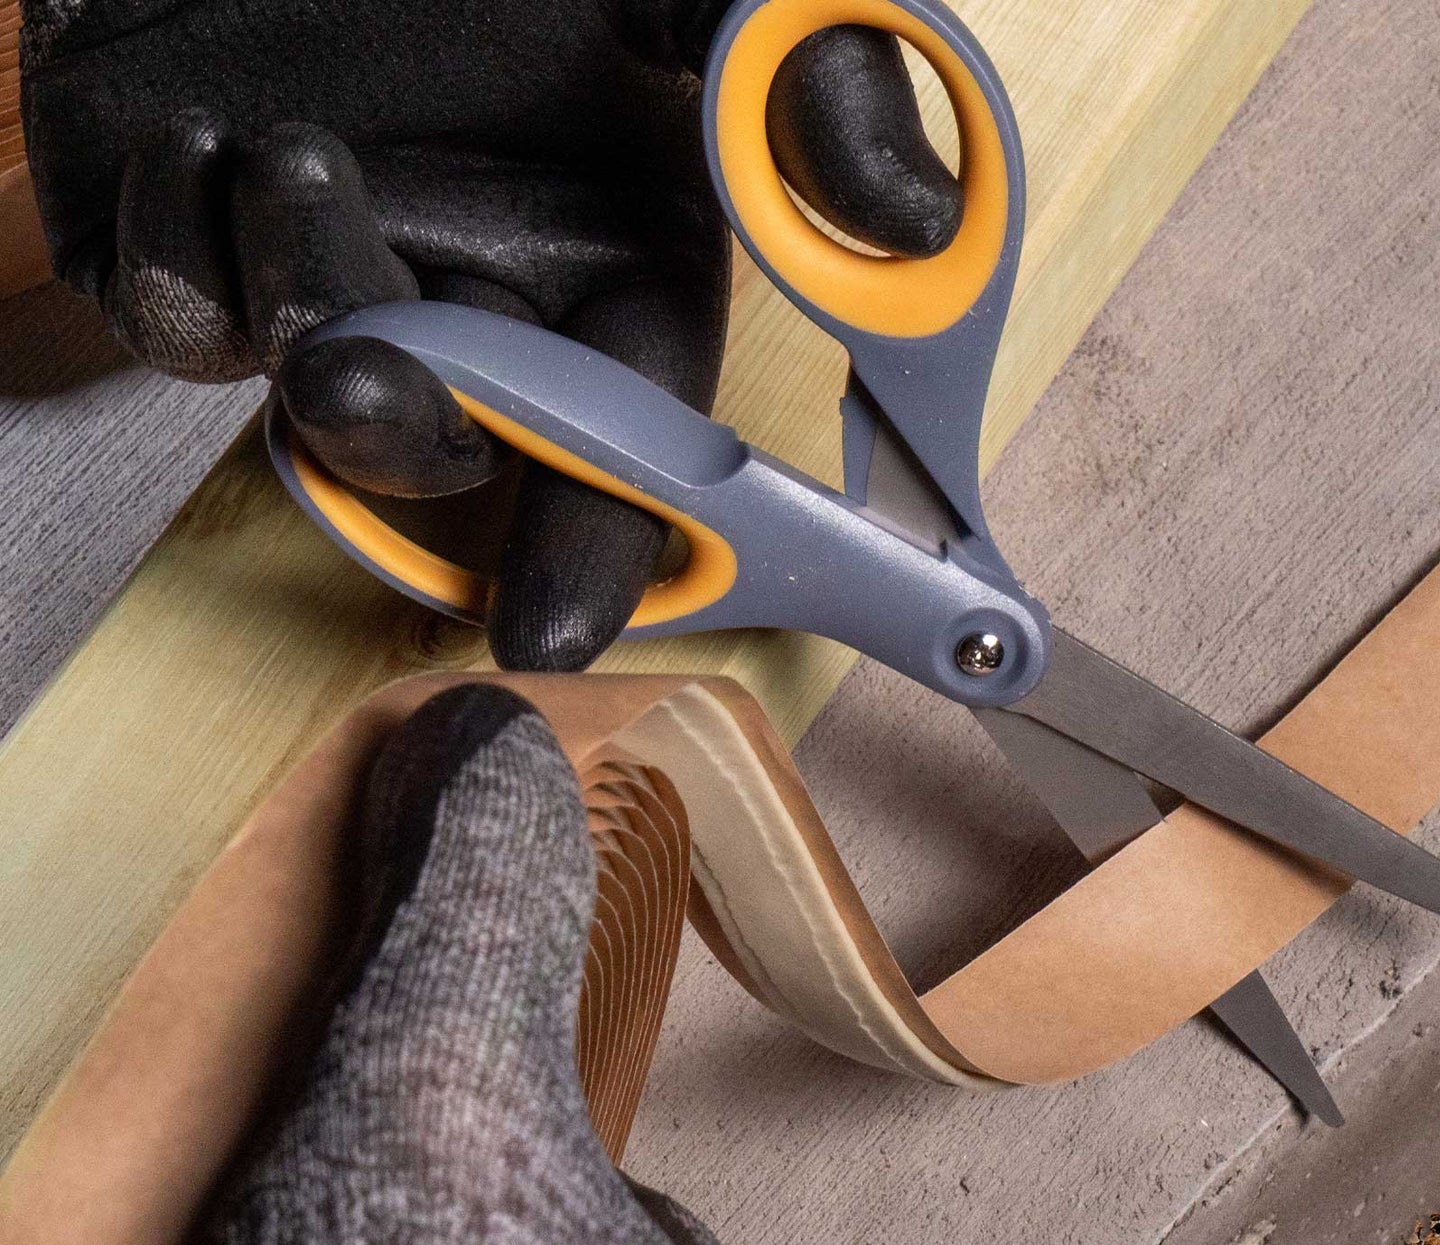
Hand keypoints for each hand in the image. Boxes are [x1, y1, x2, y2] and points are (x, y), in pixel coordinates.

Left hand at [21, 0, 963, 667]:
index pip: (632, 430)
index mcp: (615, 241)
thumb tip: (910, 222)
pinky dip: (179, 246)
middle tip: (362, 391)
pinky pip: (177, 314)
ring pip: (319, 386)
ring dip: (296, 296)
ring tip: (285, 156)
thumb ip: (802, 69)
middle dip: (415, 441)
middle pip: (472, 445)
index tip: (556, 627)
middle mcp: (488, 276)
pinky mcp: (195, 241)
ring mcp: (342, 266)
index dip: (601, 538)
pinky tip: (197, 148)